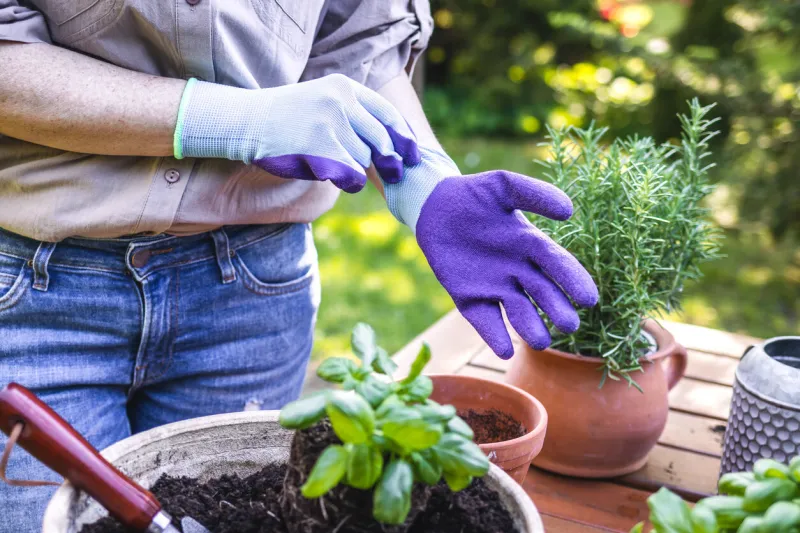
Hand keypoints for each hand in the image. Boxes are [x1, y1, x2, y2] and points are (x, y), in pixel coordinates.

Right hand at [174, 74, 419, 192]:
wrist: (246, 122)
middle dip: (391, 160)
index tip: (414, 153)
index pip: (386, 113)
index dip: (404, 136)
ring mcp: (329, 124)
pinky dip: (350, 182)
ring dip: (357, 169)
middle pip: (380, 140)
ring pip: (364, 159)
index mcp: (343, 87)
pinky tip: (339, 178)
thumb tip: (392, 142)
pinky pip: (351, 175)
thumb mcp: (321, 100)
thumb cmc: (287, 117)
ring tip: (335, 165)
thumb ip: (353, 113)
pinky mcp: (319, 148)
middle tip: (396, 174)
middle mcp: (339, 101)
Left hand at [385, 148, 598, 358]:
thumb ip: (534, 194)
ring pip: (518, 312)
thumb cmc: (474, 194)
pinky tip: (503, 349)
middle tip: (569, 325)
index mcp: (531, 245)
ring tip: (539, 341)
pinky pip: (484, 320)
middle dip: (556, 309)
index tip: (589, 298)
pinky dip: (494, 335)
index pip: (558, 265)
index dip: (573, 281)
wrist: (434, 206)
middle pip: (542, 294)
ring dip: (530, 328)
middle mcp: (518, 271)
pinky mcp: (469, 298)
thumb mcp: (503, 186)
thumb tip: (569, 210)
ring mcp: (494, 287)